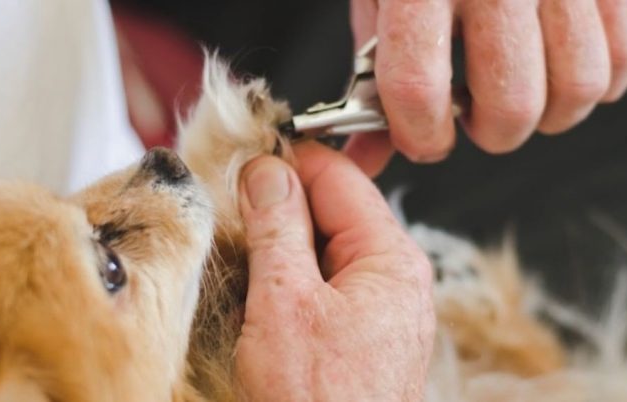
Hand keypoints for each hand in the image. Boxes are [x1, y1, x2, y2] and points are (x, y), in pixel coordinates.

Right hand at [235, 142, 434, 400]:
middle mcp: (395, 278)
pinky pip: (326, 284)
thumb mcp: (285, 302)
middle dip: (281, 204)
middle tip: (231, 205)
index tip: (246, 157)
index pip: (340, 179)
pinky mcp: (362, 333)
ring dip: (281, 244)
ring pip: (325, 248)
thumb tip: (268, 171)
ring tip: (239, 250)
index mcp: (390, 259)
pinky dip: (291, 278)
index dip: (291, 161)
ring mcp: (381, 308)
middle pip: (334, 211)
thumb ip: (278, 227)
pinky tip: (260, 290)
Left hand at [346, 0, 626, 174]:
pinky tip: (560, 67)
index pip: (419, 85)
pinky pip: (625, 57)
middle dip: (491, 133)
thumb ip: (373, 76)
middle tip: (476, 116)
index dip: (421, 134)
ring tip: (521, 94)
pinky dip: (597, 83)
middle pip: (513, 104)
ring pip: (578, 88)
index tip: (424, 138)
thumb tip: (370, 153)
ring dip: (547, 116)